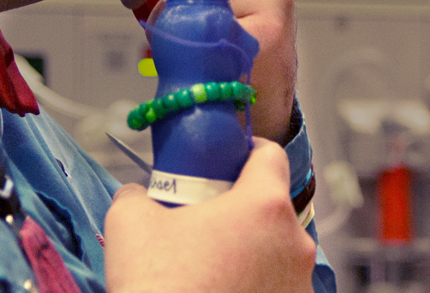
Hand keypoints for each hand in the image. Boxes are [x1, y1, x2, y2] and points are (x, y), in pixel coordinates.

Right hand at [104, 139, 315, 292]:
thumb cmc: (157, 285)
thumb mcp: (129, 223)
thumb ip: (137, 193)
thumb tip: (138, 193)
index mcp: (264, 206)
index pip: (270, 155)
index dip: (246, 152)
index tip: (227, 162)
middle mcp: (295, 242)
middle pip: (273, 208)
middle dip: (243, 211)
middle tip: (207, 223)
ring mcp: (300, 283)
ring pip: (278, 251)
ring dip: (252, 252)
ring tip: (212, 268)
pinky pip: (278, 286)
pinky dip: (257, 286)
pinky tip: (224, 292)